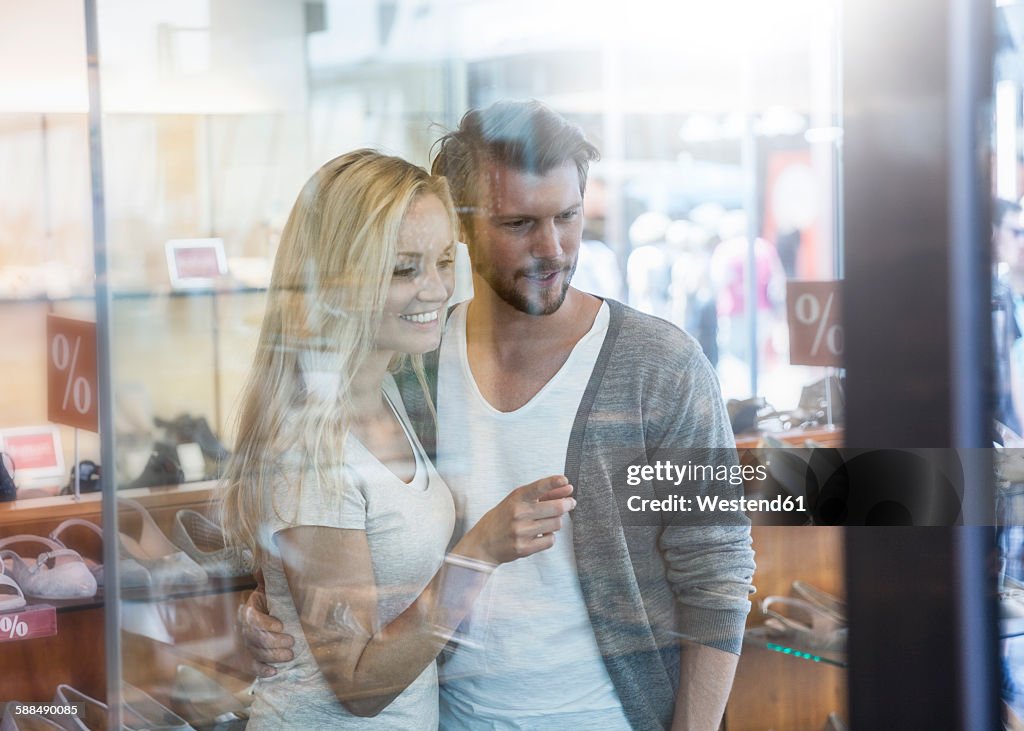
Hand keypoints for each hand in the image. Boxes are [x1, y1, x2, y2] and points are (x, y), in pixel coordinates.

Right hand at [238, 585, 294, 677]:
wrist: (275, 612)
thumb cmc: (277, 599)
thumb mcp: (274, 586)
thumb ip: (269, 579)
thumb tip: (261, 569)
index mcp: (251, 610)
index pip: (253, 619)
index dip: (266, 623)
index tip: (282, 625)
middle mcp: (246, 628)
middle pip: (255, 639)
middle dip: (273, 642)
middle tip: (291, 643)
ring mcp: (249, 644)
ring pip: (256, 653)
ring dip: (273, 656)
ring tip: (290, 656)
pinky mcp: (254, 656)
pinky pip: (253, 666)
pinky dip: (262, 670)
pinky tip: (274, 672)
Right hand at [456, 475, 574, 564]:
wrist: (483, 543)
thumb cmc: (502, 519)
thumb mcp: (516, 501)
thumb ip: (542, 494)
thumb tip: (567, 489)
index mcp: (516, 498)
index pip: (538, 487)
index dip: (554, 482)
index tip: (565, 480)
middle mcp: (518, 514)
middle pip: (556, 508)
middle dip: (567, 504)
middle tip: (570, 503)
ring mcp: (521, 532)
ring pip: (556, 524)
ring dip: (556, 522)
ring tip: (547, 521)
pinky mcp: (524, 548)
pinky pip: (550, 540)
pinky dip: (549, 537)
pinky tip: (540, 534)